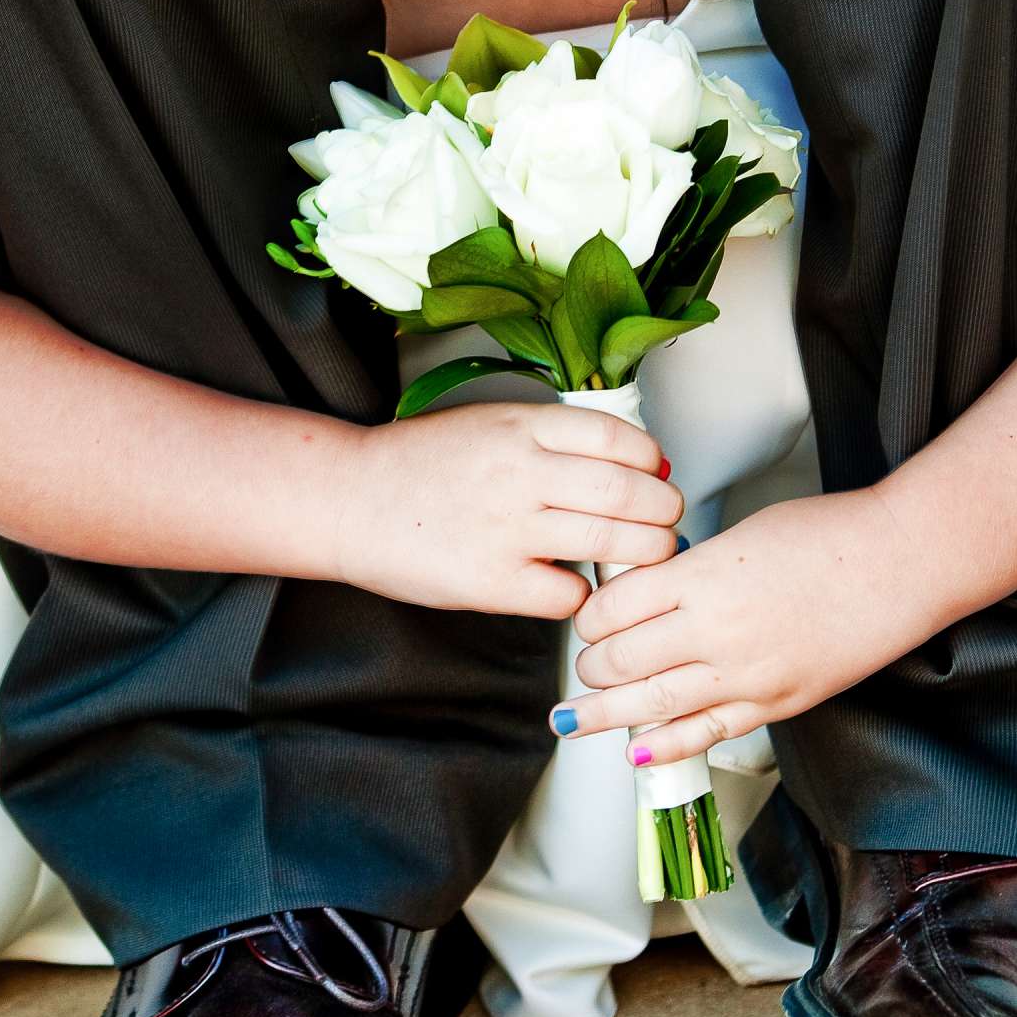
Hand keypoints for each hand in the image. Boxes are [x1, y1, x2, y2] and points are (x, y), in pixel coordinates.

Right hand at [333, 398, 683, 617]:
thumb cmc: (419, 464)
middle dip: (664, 511)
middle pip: (628, 493)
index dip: (651, 460)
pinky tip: (576, 585)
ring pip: (612, 541)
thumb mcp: (487, 422)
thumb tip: (629, 460)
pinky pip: (569, 594)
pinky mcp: (491, 582)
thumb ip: (550, 438)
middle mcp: (519, 472)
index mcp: (520, 426)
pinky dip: (585, 594)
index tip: (657, 474)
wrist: (348, 499)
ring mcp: (507, 528)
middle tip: (668, 521)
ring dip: (645, 552)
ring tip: (647, 553)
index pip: (616, 438)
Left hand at [550, 486, 935, 763]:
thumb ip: (692, 568)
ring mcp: (746, 674)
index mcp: (703, 576)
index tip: (586, 619)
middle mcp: (716, 630)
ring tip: (575, 719)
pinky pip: (707, 733)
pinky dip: (666, 746)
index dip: (590, 617)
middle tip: (584, 665)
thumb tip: (651, 590)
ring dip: (608, 713)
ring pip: (654, 704)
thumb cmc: (828, 538)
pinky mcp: (775, 704)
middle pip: (625, 659)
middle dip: (593, 666)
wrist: (897, 566)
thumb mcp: (741, 535)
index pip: (616, 606)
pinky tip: (637, 751)